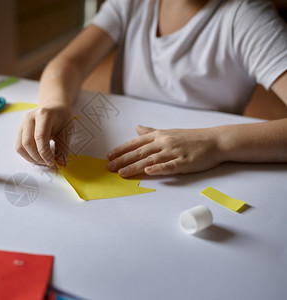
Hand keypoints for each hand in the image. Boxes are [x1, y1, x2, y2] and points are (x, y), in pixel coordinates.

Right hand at [16, 104, 72, 166]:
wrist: (54, 107)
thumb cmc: (62, 118)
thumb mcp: (67, 131)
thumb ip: (63, 148)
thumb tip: (61, 163)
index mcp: (43, 114)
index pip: (40, 137)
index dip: (45, 153)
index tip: (52, 162)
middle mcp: (30, 117)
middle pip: (27, 142)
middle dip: (38, 157)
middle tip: (48, 163)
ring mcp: (23, 124)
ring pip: (20, 146)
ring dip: (31, 158)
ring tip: (43, 162)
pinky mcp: (20, 130)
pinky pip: (19, 146)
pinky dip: (27, 155)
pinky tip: (37, 158)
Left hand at [107, 125, 221, 175]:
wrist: (214, 141)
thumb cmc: (191, 138)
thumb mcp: (168, 132)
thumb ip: (151, 131)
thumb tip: (136, 127)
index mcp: (159, 135)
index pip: (135, 143)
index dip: (121, 150)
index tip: (109, 156)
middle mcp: (163, 142)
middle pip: (139, 152)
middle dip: (122, 160)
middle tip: (109, 167)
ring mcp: (173, 152)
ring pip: (150, 160)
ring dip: (134, 167)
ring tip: (121, 173)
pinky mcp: (184, 162)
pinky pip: (169, 166)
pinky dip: (158, 169)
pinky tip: (148, 172)